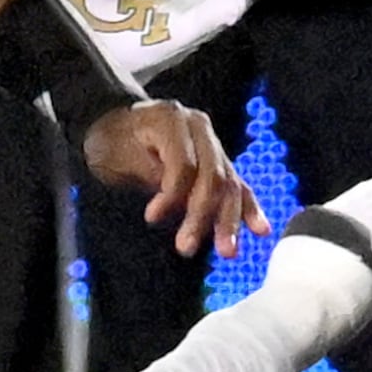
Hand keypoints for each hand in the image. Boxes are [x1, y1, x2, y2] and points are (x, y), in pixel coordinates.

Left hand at [81, 99, 269, 257]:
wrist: (114, 124)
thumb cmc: (111, 140)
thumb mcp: (117, 154)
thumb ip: (148, 175)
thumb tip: (174, 205)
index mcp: (171, 120)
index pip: (184, 164)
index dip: (171, 194)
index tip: (152, 218)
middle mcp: (198, 127)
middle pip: (212, 175)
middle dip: (203, 215)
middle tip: (187, 246)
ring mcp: (211, 142)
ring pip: (229, 183)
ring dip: (229, 220)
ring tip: (227, 251)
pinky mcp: (218, 159)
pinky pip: (236, 185)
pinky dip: (247, 208)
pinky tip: (260, 229)